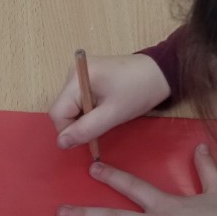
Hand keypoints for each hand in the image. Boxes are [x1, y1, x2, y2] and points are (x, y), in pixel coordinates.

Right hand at [50, 53, 170, 148]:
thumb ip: (85, 130)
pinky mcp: (87, 76)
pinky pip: (78, 99)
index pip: (57, 113)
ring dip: (84, 117)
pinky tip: (105, 108)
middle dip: (78, 123)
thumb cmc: (138, 92)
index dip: (70, 131)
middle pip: (62, 108)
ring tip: (106, 115)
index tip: (91, 136)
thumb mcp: (112, 114)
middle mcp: (72, 72)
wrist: (158, 72)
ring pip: (70, 106)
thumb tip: (61, 143)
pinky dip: (88, 109)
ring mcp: (79, 73)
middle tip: (102, 125)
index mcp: (76, 77)